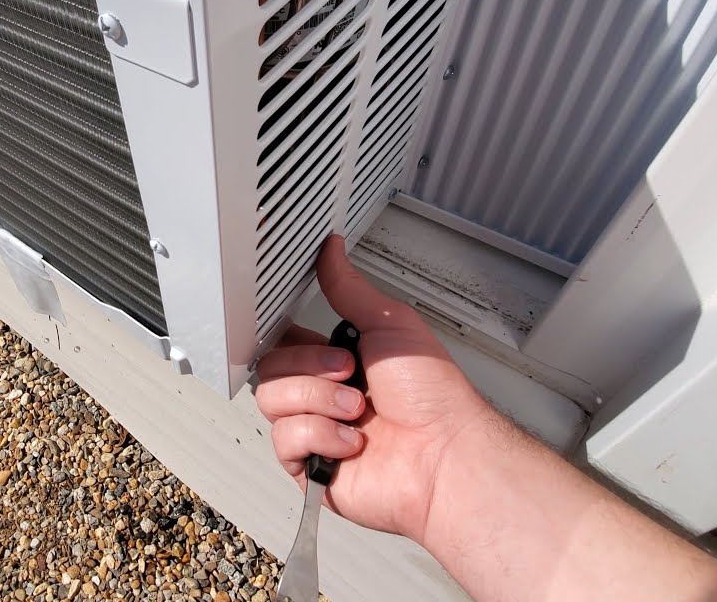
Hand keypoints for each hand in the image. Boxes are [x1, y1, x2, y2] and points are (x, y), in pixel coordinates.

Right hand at [255, 235, 493, 542]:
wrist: (446, 454)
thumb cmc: (433, 397)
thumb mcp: (390, 325)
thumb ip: (349, 289)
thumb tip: (332, 250)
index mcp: (335, 362)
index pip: (283, 342)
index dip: (289, 338)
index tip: (309, 333)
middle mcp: (321, 397)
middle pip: (270, 369)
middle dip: (312, 368)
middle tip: (351, 373)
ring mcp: (315, 431)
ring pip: (272, 402)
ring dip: (319, 401)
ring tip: (358, 411)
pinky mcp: (310, 466)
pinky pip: (284, 441)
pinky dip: (322, 437)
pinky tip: (352, 442)